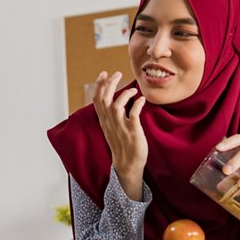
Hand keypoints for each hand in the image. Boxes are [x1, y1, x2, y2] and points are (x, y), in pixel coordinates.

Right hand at [92, 71, 146, 199]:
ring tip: (133, 89)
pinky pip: (133, 115)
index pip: (97, 100)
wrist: (128, 165)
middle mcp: (110, 123)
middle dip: (109, 84)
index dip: (99, 85)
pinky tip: (142, 99)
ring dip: (124, 94)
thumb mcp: (113, 129)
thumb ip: (112, 116)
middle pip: (104, 99)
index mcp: (105, 122)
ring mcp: (121, 128)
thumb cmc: (123, 146)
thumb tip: (115, 101)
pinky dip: (137, 105)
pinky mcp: (132, 132)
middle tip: (117, 73)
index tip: (103, 74)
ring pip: (115, 106)